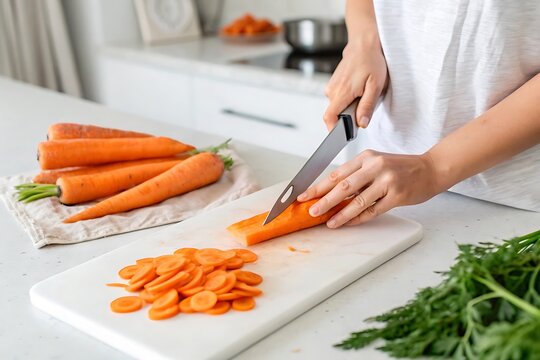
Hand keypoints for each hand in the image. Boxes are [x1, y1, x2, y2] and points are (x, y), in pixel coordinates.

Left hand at [297, 150, 441, 226]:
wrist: (430, 169)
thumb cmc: (400, 168)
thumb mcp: (376, 163)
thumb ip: (356, 175)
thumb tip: (329, 193)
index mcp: (366, 156)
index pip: (336, 173)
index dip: (318, 186)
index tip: (304, 195)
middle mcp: (375, 166)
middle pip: (343, 186)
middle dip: (324, 200)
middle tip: (311, 211)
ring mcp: (387, 181)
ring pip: (357, 200)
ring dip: (341, 214)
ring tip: (328, 222)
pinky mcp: (397, 195)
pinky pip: (373, 210)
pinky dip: (359, 218)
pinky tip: (348, 223)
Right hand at [323, 40, 387, 129]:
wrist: (363, 44)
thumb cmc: (371, 62)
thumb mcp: (375, 86)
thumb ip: (367, 107)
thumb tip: (361, 124)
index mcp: (341, 93)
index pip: (329, 118)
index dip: (333, 130)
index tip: (343, 135)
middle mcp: (332, 91)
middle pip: (335, 114)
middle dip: (348, 116)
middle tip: (363, 106)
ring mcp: (331, 86)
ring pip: (338, 106)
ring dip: (349, 106)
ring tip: (362, 93)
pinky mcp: (333, 84)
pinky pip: (339, 98)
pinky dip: (348, 98)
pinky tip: (358, 88)